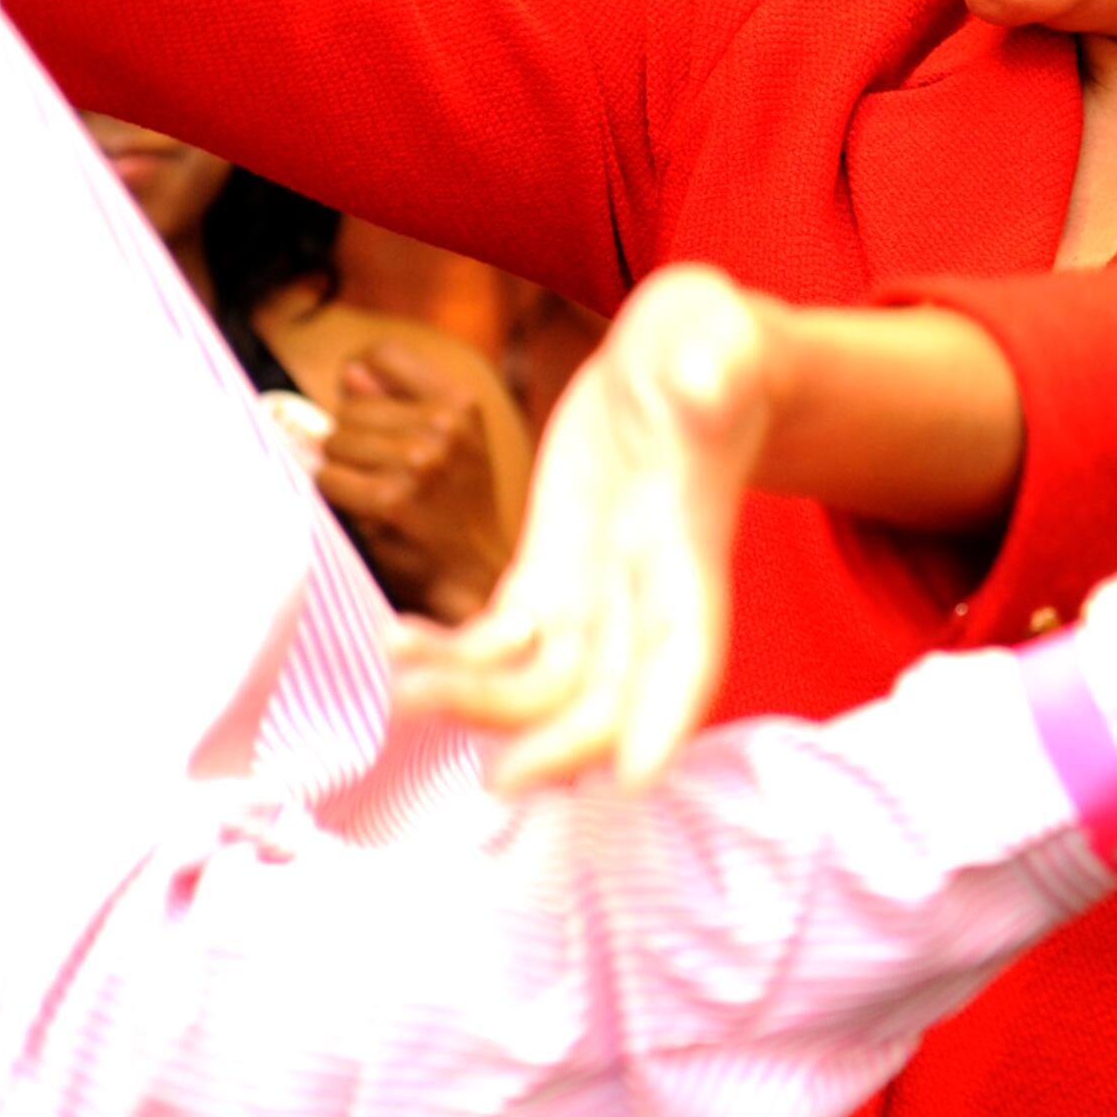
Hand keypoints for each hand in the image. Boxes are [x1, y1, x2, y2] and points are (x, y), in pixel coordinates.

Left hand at [318, 338, 516, 623]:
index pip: (382, 355)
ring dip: (342, 468)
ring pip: (334, 441)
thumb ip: (399, 399)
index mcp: (461, 402)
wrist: (475, 574)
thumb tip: (350, 370)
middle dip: (352, 438)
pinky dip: (334, 495)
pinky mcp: (390, 500)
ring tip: (374, 490)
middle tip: (379, 471)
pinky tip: (362, 510)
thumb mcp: (450, 441)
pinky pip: (327, 478)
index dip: (360, 380)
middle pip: (350, 406)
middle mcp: (444, 426)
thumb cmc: (458, 506)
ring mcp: (418, 462)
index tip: (360, 403)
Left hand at [384, 264, 764, 792]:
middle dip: (556, 745)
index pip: (690, 646)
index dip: (667, 713)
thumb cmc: (710, 346)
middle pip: (609, 698)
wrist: (678, 354)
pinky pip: (499, 644)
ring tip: (407, 689)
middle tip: (495, 777)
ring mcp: (593, 594)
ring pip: (541, 684)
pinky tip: (397, 644)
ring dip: (479, 705)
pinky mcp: (548, 576)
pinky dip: (453, 659)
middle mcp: (645, 594)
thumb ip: (716, 367)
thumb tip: (707, 382)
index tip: (635, 776)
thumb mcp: (719, 339)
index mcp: (689, 547)